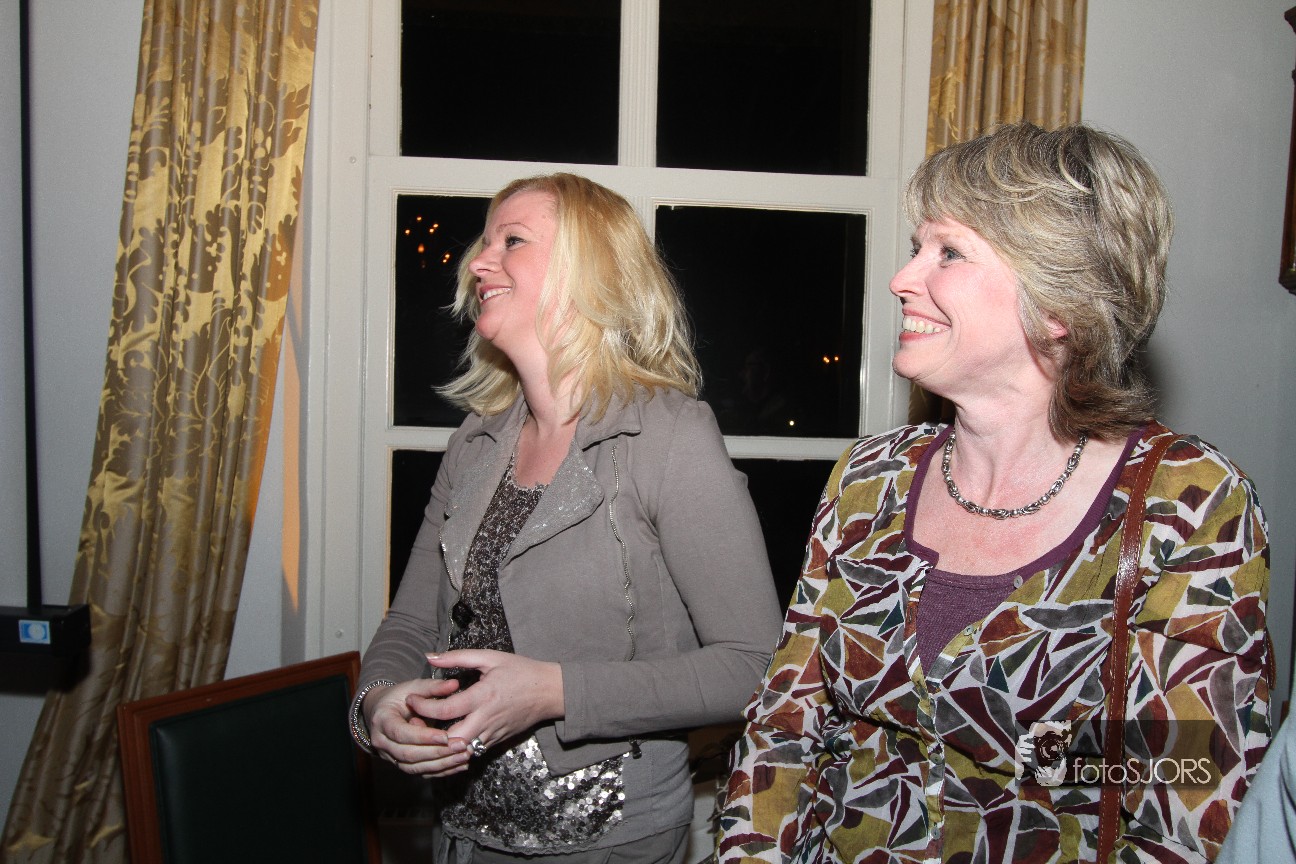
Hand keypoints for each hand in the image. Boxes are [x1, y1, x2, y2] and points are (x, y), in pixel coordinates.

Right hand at [363, 677, 473, 776]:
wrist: (383, 711)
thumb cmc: (399, 696)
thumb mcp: (413, 687)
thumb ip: (433, 687)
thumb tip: (454, 684)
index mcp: (382, 720)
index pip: (401, 733)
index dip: (423, 737)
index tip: (445, 736)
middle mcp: (382, 742)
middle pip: (408, 754)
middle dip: (437, 752)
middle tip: (461, 745)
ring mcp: (389, 756)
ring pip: (415, 767)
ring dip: (441, 764)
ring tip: (464, 756)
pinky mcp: (400, 764)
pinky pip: (420, 772)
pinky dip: (441, 770)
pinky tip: (459, 764)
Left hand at [419, 649, 563, 757]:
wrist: (550, 692)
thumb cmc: (521, 671)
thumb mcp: (489, 658)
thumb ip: (457, 657)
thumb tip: (430, 657)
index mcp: (482, 696)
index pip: (446, 710)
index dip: (424, 707)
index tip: (412, 700)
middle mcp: (486, 719)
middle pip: (449, 740)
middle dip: (429, 735)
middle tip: (416, 723)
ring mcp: (492, 734)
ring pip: (460, 751)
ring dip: (441, 744)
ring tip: (428, 731)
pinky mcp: (497, 741)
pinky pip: (472, 751)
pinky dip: (457, 747)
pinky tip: (447, 738)